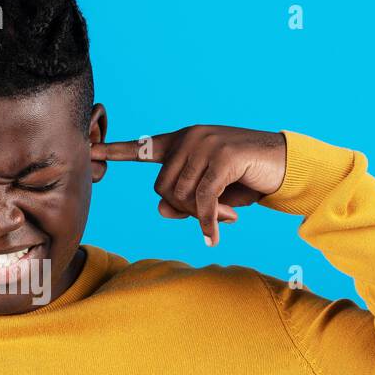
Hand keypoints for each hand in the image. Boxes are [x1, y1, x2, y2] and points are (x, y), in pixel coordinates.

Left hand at [91, 126, 285, 245]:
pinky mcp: (223, 157)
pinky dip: (208, 222)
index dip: (114, 150)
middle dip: (183, 209)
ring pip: (181, 196)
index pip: (141, 147)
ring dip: (201, 215)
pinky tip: (214, 236)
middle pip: (162, 188)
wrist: (284, 164)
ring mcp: (206, 144)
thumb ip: (182, 200)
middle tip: (212, 217)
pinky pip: (203, 200)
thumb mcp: (208, 193)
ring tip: (225, 216)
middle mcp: (190, 138)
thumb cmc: (243, 179)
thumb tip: (161, 209)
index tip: (90, 150)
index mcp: (182, 141)